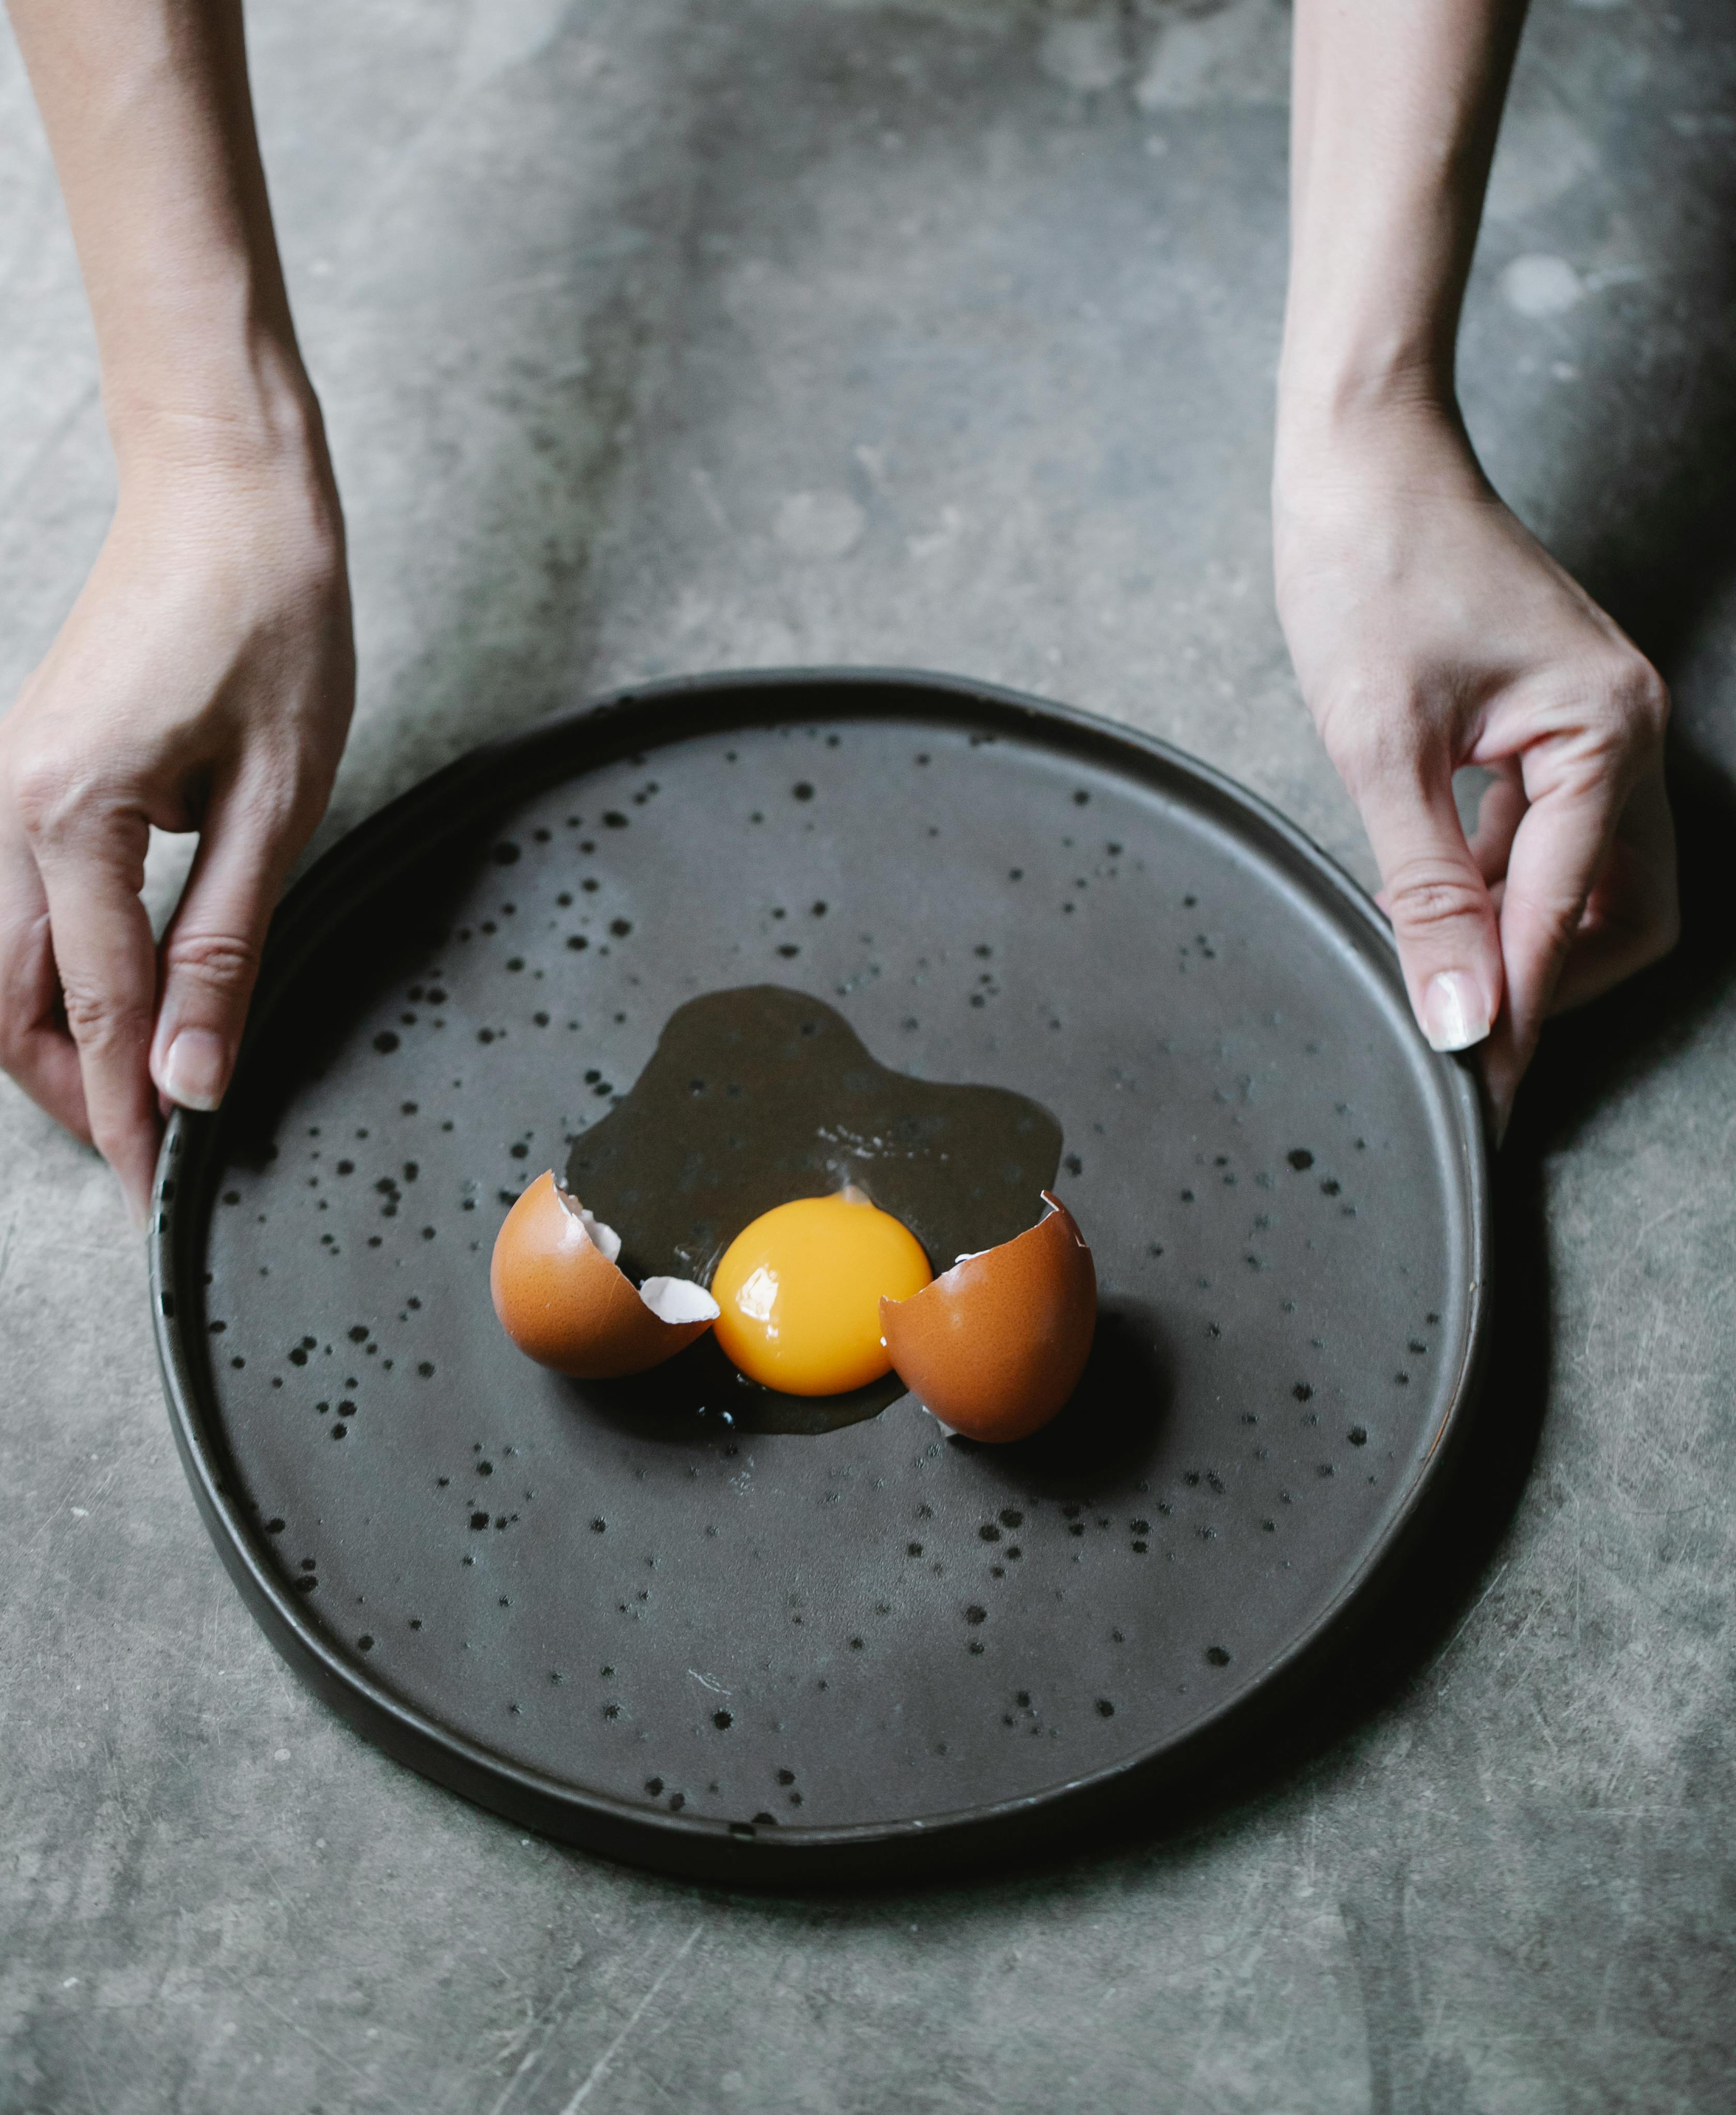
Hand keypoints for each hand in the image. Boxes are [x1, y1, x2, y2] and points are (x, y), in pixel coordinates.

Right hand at [0, 443, 352, 1224]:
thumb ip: (224, 946)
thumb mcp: (277, 803)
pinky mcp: (21, 771)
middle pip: (10, 1004)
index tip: (156, 1191)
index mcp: (72, 817)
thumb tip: (195, 1074)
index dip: (128, 1115)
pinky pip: (7, 905)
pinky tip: (106, 997)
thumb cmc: (269, 626)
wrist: (226, 498)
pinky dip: (48, 971)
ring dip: (51, 1038)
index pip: (95, 1013)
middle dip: (73, 1091)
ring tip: (132, 1091)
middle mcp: (6, 808)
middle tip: (148, 1155)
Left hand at [1274, 403, 1677, 1134]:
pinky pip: (1550, 832)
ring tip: (1435, 965)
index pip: (1568, 921)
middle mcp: (1625, 733)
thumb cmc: (1370, 573)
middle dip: (1548, 980)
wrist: (1361, 460)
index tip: (1477, 1095)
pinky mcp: (1551, 723)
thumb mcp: (1384, 749)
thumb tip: (1460, 1013)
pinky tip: (1436, 891)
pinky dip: (1501, 879)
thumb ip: (1428, 891)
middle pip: (1621, 914)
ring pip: (1586, 879)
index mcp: (1606, 735)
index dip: (1516, 1013)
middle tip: (1463, 1031)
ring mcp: (1595, 727)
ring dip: (1520, 932)